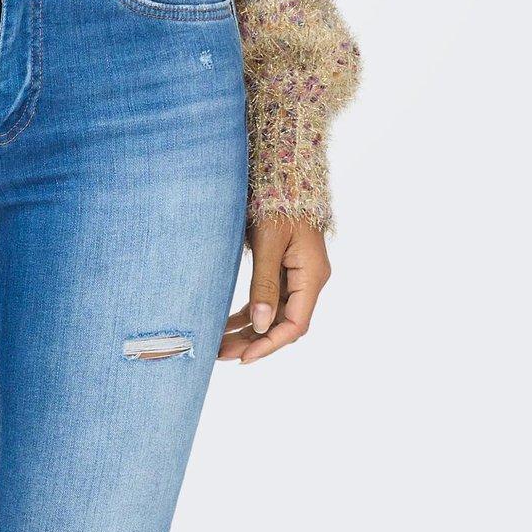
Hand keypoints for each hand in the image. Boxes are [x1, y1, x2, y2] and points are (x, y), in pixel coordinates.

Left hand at [218, 213, 330, 362]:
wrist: (284, 174)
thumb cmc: (278, 202)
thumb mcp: (269, 242)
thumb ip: (265, 284)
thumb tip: (260, 325)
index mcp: (312, 276)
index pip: (295, 325)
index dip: (270, 344)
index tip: (243, 357)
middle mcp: (308, 280)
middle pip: (283, 323)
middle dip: (254, 341)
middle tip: (221, 353)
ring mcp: (297, 275)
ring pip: (274, 313)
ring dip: (249, 329)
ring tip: (219, 343)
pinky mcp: (285, 268)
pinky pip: (269, 299)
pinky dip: (250, 312)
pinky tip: (228, 323)